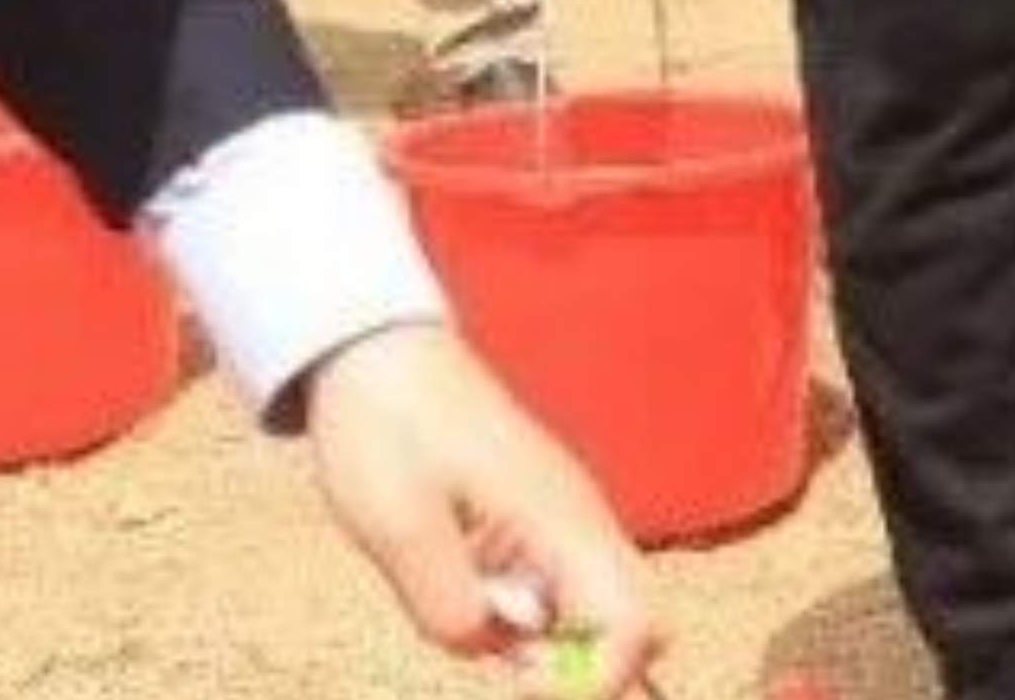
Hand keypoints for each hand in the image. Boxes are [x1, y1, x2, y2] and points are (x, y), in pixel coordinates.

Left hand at [302, 323, 663, 693]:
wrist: (378, 348)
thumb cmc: (389, 424)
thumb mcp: (398, 526)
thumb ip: (447, 606)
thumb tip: (487, 648)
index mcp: (562, 520)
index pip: (635, 626)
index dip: (592, 679)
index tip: (517, 680)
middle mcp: (581, 521)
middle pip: (633, 624)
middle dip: (573, 664)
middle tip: (493, 651)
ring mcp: (564, 517)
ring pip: (587, 612)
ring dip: (533, 634)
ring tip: (451, 588)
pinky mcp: (538, 517)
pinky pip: (550, 586)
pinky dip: (512, 605)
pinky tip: (452, 568)